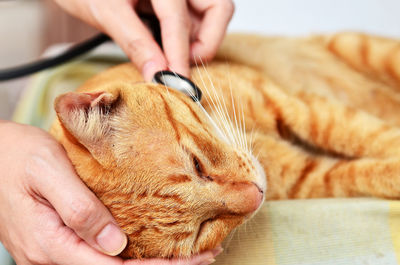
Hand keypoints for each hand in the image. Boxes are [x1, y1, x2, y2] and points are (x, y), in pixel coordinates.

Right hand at [0, 121, 219, 264]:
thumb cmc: (16, 156)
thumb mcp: (48, 172)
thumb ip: (80, 209)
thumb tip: (115, 245)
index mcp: (50, 244)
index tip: (195, 259)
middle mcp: (52, 258)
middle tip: (205, 257)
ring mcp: (54, 254)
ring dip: (150, 263)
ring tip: (189, 253)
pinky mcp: (60, 244)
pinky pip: (99, 257)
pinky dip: (131, 255)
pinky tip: (152, 247)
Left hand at [53, 0, 233, 80]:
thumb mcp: (106, 13)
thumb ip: (135, 43)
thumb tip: (158, 73)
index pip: (178, 19)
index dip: (180, 54)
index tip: (177, 81)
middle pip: (218, 9)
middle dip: (207, 41)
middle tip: (181, 63)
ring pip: (212, 16)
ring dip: (198, 42)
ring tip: (170, 55)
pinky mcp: (178, 1)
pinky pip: (197, 21)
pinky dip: (188, 39)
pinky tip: (167, 47)